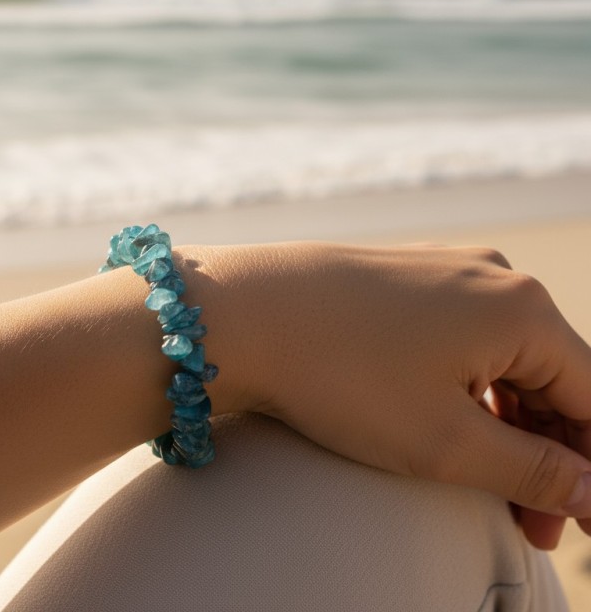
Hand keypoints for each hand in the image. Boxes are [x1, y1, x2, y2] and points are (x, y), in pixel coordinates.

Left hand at [185, 242, 590, 549]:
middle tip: (535, 527)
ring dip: (508, 429)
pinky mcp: (405, 278)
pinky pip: (461, 340)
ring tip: (495, 493)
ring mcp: (444, 272)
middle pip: (551, 379)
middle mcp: (492, 277)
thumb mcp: (447, 442)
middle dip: (551, 457)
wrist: (242, 312)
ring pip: (503, 360)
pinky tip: (457, 430)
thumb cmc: (342, 375)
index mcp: (522, 308)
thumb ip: (535, 470)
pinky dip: (469, 392)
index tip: (588, 525)